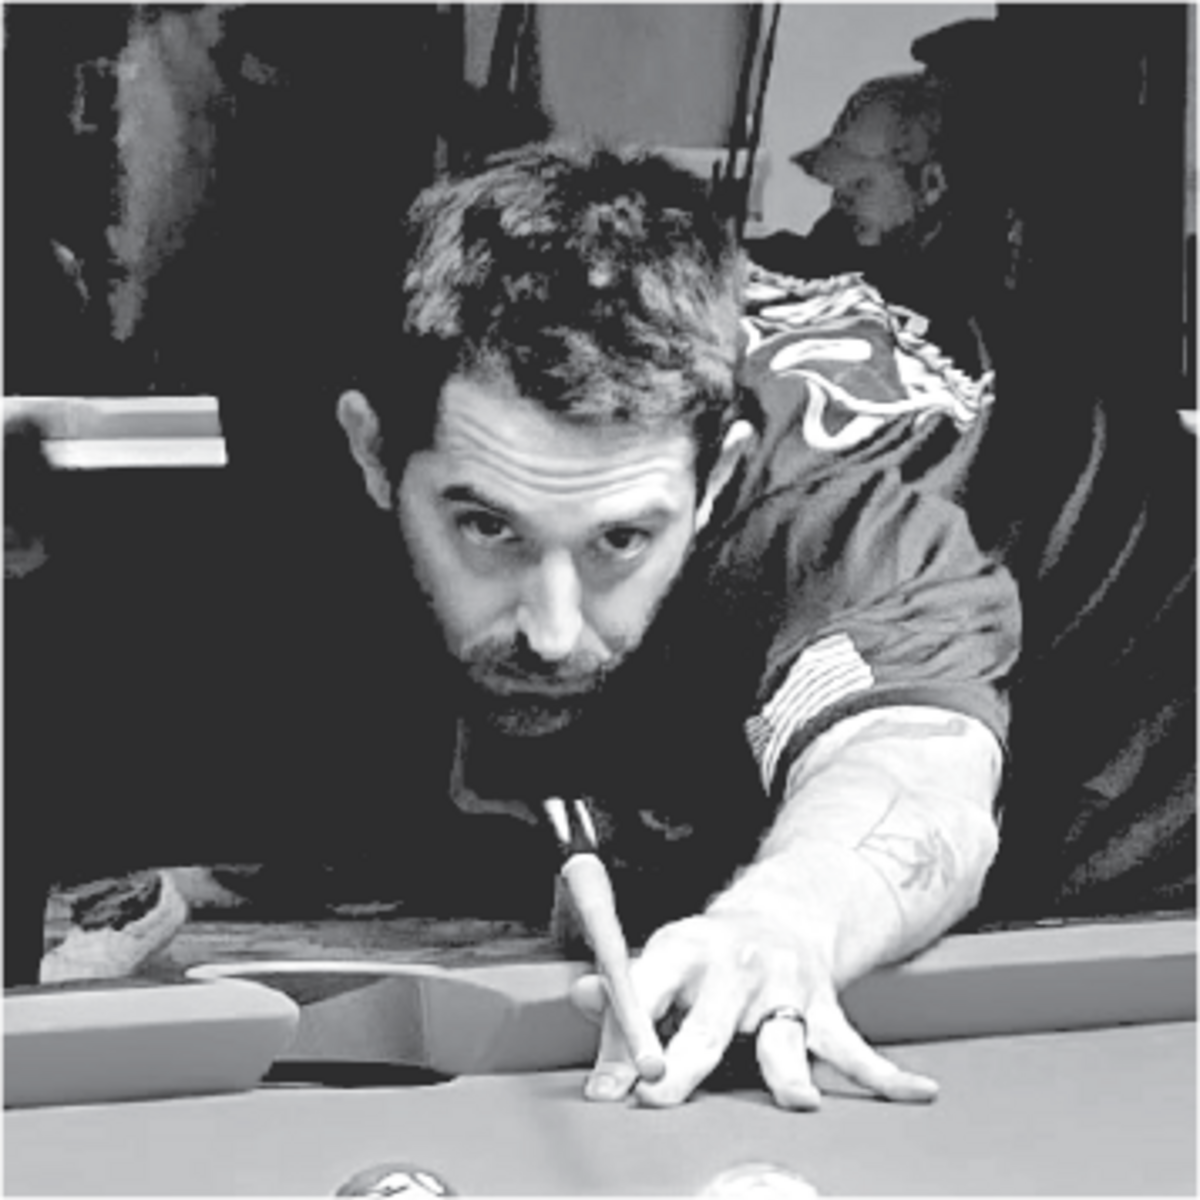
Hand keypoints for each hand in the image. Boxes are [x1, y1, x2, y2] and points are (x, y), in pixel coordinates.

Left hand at [570, 908, 937, 1109]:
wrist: (781, 913)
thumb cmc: (703, 955)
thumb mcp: (660, 959)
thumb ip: (622, 989)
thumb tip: (577, 997)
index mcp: (684, 947)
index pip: (647, 986)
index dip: (622, 1033)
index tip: (608, 1088)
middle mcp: (736, 965)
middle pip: (708, 1020)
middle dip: (685, 1060)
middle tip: (661, 1094)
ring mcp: (786, 988)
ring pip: (785, 1037)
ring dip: (788, 1072)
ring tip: (798, 1100)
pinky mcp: (824, 1010)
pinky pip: (856, 1048)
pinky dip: (888, 1076)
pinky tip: (919, 1093)